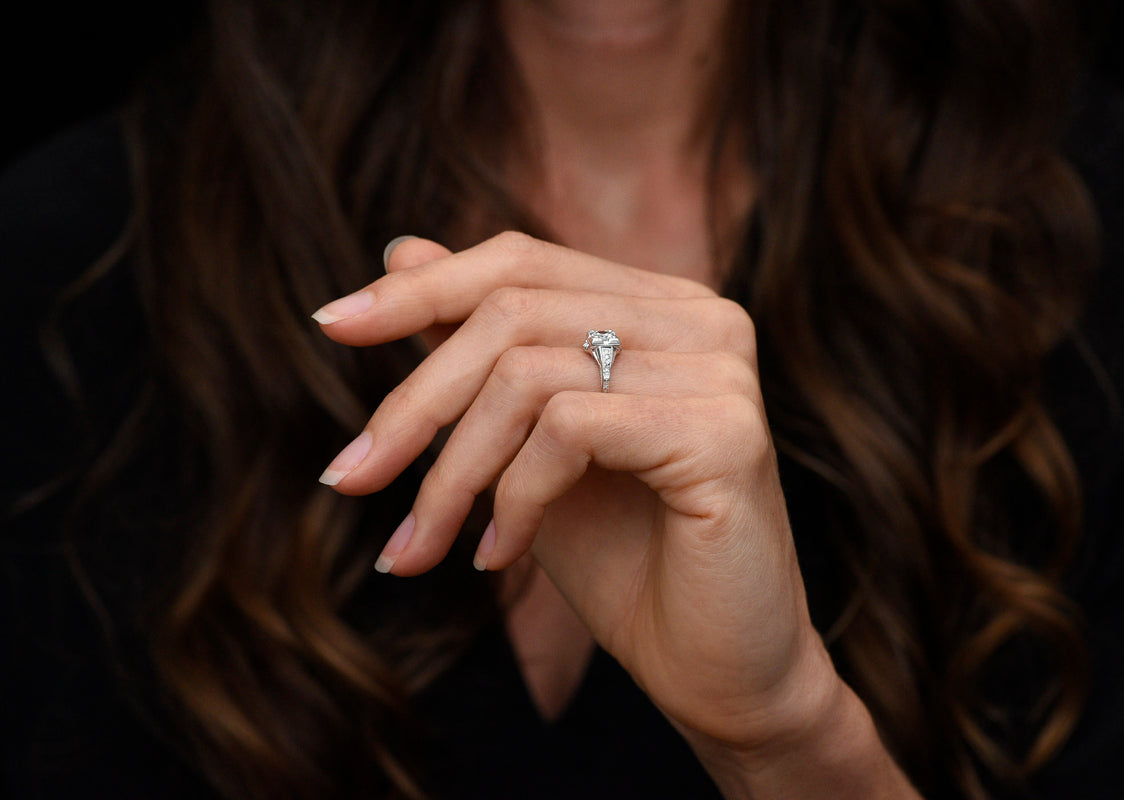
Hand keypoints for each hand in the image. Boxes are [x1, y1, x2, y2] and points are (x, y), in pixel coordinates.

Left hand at [315, 232, 838, 757]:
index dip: (419, 290)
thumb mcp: (526, 444)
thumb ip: (480, 349)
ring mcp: (720, 369)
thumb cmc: (625, 559)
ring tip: (420, 547)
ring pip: (526, 373)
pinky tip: (500, 558)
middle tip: (349, 478)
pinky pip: (567, 429)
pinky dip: (512, 499)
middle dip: (413, 402)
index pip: (520, 263)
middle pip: (510, 312)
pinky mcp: (725, 431)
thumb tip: (400, 249)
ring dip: (450, 472)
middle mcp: (700, 318)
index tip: (330, 327)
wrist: (717, 670)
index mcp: (660, 306)